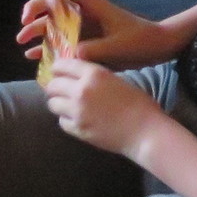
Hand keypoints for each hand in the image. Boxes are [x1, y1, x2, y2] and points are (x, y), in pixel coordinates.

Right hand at [18, 0, 184, 68]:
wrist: (156, 47)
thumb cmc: (140, 42)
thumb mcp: (117, 48)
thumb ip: (95, 50)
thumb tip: (72, 54)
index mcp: (94, 5)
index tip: (48, 9)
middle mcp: (85, 12)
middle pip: (53, 3)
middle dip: (36, 11)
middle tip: (23, 23)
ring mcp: (84, 26)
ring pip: (54, 23)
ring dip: (37, 30)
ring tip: (21, 42)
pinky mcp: (85, 40)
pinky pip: (61, 41)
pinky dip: (47, 46)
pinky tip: (33, 56)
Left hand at [44, 55, 163, 156]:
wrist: (145, 131)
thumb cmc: (138, 104)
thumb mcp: (116, 79)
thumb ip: (95, 76)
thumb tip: (76, 75)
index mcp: (93, 74)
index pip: (62, 65)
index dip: (57, 68)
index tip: (58, 72)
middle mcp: (81, 90)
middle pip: (52, 85)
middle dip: (54, 87)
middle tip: (59, 90)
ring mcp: (77, 111)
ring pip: (52, 104)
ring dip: (58, 103)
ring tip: (67, 106)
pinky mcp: (78, 129)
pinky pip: (61, 122)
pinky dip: (66, 120)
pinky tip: (76, 119)